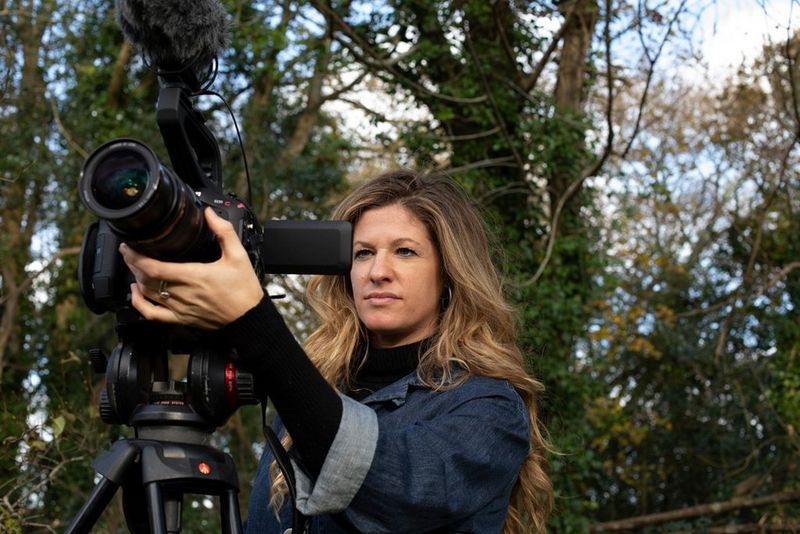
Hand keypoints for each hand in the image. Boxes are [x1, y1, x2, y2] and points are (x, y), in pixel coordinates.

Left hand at [119, 207, 263, 328]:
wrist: (249, 318)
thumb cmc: (244, 290)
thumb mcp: (238, 256)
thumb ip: (224, 232)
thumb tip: (209, 213)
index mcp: (194, 275)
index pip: (154, 267)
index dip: (136, 257)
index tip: (129, 246)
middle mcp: (183, 293)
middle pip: (146, 279)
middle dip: (132, 264)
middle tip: (128, 252)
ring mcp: (180, 308)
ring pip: (147, 294)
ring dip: (136, 279)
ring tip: (134, 266)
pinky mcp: (181, 318)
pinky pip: (153, 314)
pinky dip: (139, 304)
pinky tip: (136, 293)